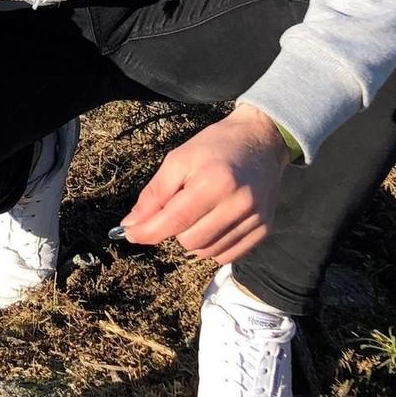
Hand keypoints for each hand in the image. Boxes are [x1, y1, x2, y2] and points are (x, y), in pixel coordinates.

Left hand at [119, 103, 291, 264]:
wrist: (262, 140)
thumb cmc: (216, 147)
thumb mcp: (179, 159)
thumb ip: (155, 194)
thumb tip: (132, 224)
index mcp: (215, 182)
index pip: (175, 220)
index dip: (148, 231)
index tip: (131, 233)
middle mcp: (238, 204)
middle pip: (190, 241)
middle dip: (174, 230)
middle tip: (178, 209)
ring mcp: (255, 218)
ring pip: (208, 252)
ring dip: (194, 240)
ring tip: (198, 214)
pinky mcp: (265, 229)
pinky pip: (228, 256)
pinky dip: (213, 247)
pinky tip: (213, 225)